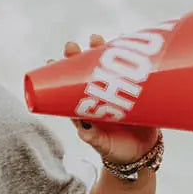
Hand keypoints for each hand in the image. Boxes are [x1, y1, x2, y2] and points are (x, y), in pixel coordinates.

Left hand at [62, 36, 160, 165]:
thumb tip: (85, 130)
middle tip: (71, 46)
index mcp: (85, 108)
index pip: (68, 88)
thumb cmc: (116, 151)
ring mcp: (116, 91)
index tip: (50, 60)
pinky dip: (128, 56)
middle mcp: (98, 96)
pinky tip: (124, 39)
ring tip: (96, 39)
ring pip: (106, 67)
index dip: (59, 74)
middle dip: (77, 57)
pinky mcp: (133, 90)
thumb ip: (94, 138)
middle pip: (84, 72)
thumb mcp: (103, 145)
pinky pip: (129, 69)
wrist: (141, 154)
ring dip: (99, 51)